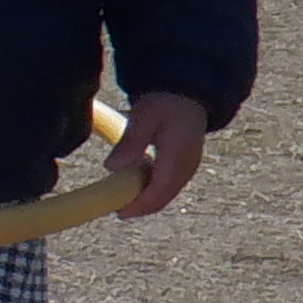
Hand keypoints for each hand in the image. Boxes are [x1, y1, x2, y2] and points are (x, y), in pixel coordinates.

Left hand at [104, 90, 212, 218]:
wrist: (188, 90)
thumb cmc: (165, 101)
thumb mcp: (143, 116)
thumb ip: (130, 142)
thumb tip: (111, 167)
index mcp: (177, 158)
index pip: (157, 193)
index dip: (138, 207)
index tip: (119, 212)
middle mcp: (187, 167)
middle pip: (163, 198)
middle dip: (141, 207)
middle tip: (118, 209)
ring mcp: (190, 166)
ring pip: (168, 193)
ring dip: (148, 199)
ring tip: (125, 199)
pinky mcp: (188, 163)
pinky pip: (171, 184)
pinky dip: (155, 189)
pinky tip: (139, 185)